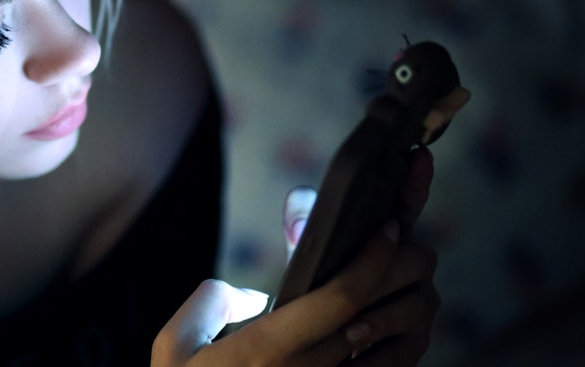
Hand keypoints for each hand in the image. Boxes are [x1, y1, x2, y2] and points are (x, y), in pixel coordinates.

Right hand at [151, 149, 438, 365]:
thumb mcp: (173, 348)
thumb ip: (209, 304)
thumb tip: (251, 296)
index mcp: (267, 349)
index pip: (340, 297)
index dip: (372, 258)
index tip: (387, 230)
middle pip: (374, 317)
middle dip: (401, 275)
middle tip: (411, 249)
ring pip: (390, 355)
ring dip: (409, 318)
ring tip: (410, 289)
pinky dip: (395, 355)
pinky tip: (390, 336)